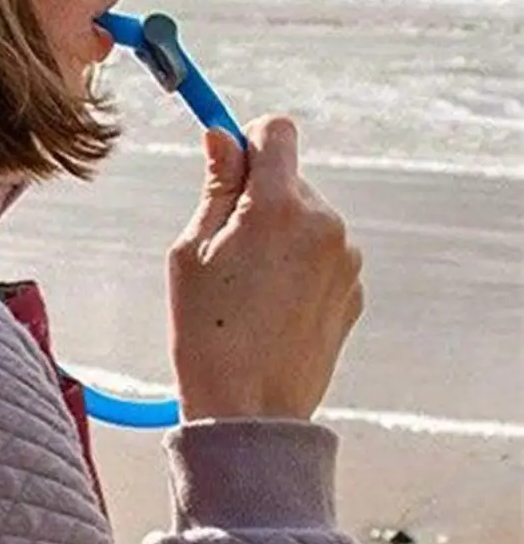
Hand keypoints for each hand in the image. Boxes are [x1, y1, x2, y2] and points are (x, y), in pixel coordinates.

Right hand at [167, 117, 363, 421]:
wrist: (249, 411)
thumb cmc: (207, 335)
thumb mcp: (190, 252)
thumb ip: (215, 188)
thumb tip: (222, 138)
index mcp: (280, 207)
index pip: (277, 132)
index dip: (247, 140)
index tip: (226, 165)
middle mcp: (325, 224)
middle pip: (289, 179)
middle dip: (257, 200)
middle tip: (223, 254)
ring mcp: (346, 260)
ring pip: (306, 221)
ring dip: (278, 238)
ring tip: (246, 291)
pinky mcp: (354, 290)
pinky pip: (321, 258)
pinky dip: (296, 270)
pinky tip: (270, 309)